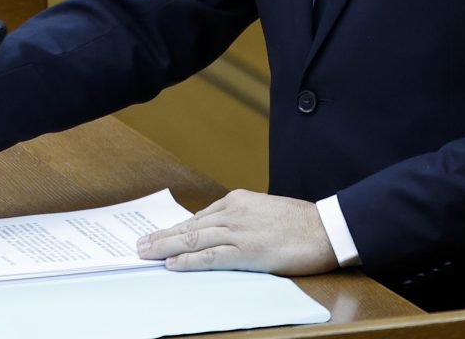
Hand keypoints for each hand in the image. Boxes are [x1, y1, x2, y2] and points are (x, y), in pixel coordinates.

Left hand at [136, 189, 337, 275]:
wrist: (325, 229)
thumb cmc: (300, 223)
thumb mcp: (265, 211)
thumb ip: (241, 218)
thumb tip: (218, 231)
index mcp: (238, 200)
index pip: (199, 216)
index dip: (176, 228)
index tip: (159, 234)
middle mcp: (234, 212)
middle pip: (189, 226)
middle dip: (162, 236)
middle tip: (139, 244)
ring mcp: (239, 231)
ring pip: (193, 240)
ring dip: (165, 247)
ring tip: (145, 254)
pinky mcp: (246, 251)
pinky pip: (210, 257)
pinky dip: (187, 261)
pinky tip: (172, 264)